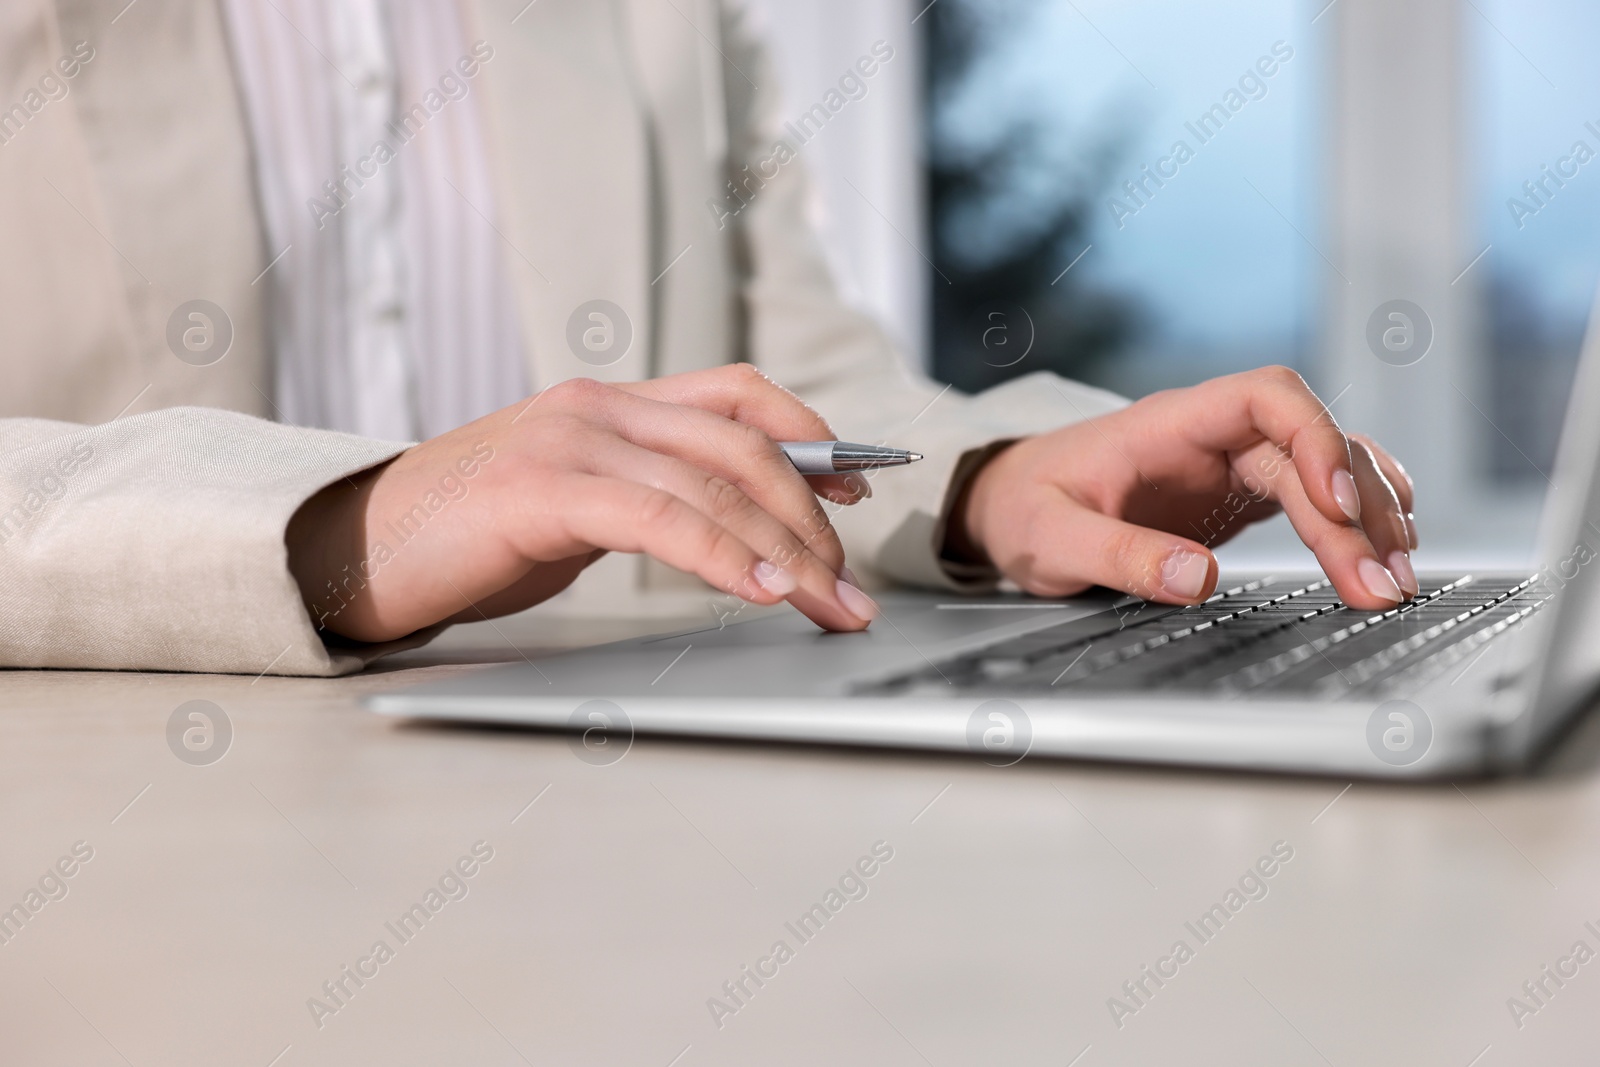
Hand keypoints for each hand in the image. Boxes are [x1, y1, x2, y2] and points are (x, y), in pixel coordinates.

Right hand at [286, 364, 879, 642]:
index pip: (736, 397)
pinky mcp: (541, 488)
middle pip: (743, 444)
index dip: (809, 436)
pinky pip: (662, 516)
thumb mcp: (572, 504)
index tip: (858, 486)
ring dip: (788, 548)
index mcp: (606, 404)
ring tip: (830, 602)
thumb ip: (645, 495)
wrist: (347, 552)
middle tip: (850, 584)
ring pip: (715, 482)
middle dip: (814, 517)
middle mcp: (595, 406)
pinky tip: (764, 590)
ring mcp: (568, 439)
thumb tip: (730, 528)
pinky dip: (725, 554)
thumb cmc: (463, 540)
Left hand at [950, 366, 1417, 611]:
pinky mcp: (1239, 497)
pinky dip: (1355, 520)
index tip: (1334, 501)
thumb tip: (1200, 578)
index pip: (1265, 397)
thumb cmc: (1022, 508)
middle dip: (1353, 512)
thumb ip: (1119, 555)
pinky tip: (1386, 547)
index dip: (1313, 437)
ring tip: (1394, 581)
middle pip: (1309, 446)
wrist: (1004, 505)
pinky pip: (1315, 493)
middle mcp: (1210, 435)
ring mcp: (1230, 463)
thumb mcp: (1050, 539)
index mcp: (1167, 424)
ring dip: (1368, 520)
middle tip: (1376, 584)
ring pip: (1325, 469)